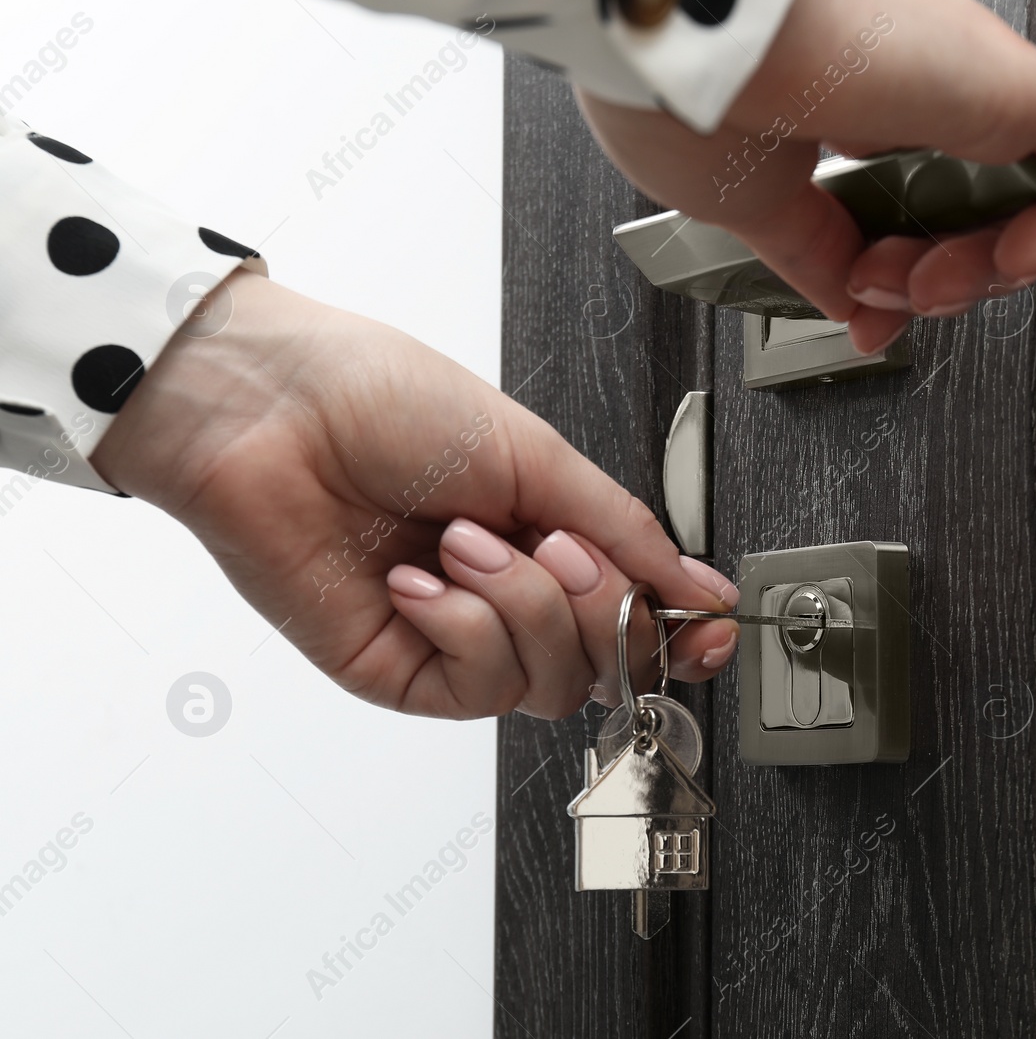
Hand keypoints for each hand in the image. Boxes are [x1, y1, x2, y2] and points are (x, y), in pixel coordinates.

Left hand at [92, 269, 738, 718]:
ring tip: (464, 538)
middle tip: (554, 541)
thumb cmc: (381, 399)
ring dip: (521, 604)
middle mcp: (507, 597)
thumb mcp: (535, 454)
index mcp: (549, 538)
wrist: (268, 405)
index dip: (682, 636)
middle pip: (608, 663)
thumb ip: (626, 531)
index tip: (712, 628)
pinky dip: (463, 627)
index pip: (639, 619)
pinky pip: (477, 689)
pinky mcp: (398, 671)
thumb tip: (701, 588)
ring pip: (550, 684)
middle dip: (596, 604)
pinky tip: (421, 578)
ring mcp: (453, 639)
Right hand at [576, 0, 1035, 353]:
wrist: (686, 47)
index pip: (928, 206)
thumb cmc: (685, 93)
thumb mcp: (755, 209)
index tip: (867, 308)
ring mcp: (976, 90)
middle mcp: (927, 94)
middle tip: (892, 291)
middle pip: (988, 213)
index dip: (911, 277)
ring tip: (926, 280)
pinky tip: (1015, 254)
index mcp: (864, 109)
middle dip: (948, 281)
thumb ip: (818, 259)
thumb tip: (857, 313)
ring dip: (993, 272)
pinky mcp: (1020, 87)